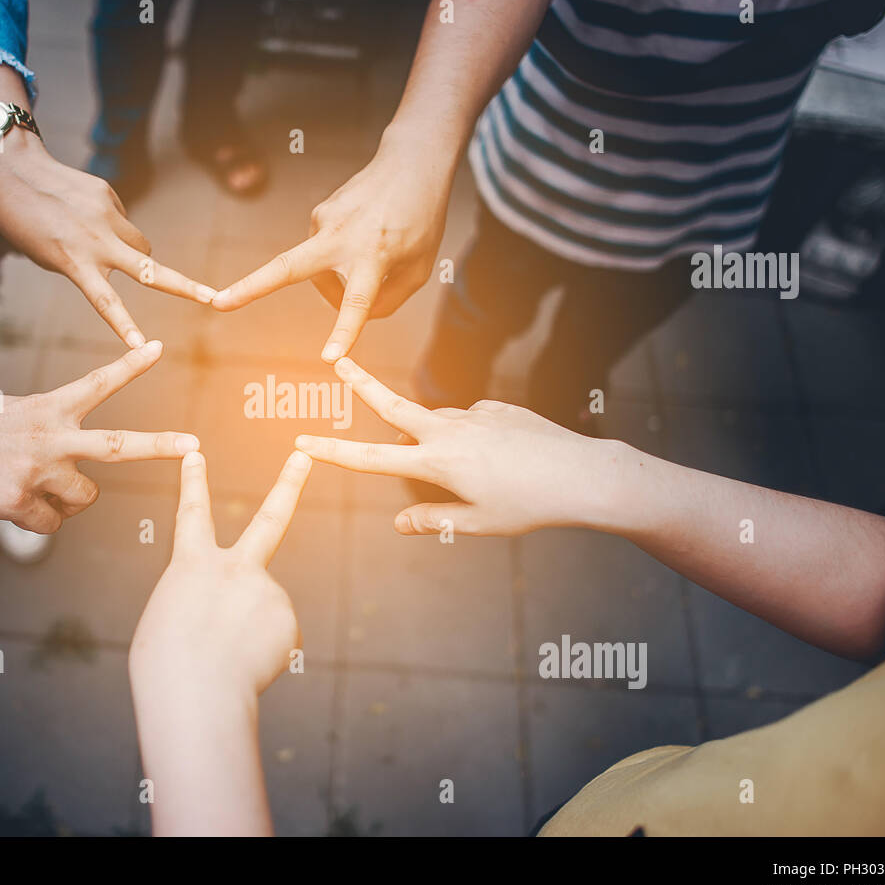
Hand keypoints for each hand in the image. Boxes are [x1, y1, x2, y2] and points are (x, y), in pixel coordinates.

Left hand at [0, 132, 215, 345]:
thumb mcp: (49, 255)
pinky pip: (122, 219)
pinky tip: (84, 215)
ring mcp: (107, 215)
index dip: (125, 327)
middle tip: (214, 298)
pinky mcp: (108, 195)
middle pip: (151, 271)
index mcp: (75, 262)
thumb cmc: (23, 222)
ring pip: (142, 244)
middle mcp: (97, 241)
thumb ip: (88, 261)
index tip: (141, 348)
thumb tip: (128, 251)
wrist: (12, 170)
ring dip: (136, 254)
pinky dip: (112, 225)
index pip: (106, 302)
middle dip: (186, 287)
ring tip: (102, 246)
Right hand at [0, 340, 196, 532]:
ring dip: (67, 501)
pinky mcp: (20, 501)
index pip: (98, 383)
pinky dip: (35, 521)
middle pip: (119, 446)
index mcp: (48, 408)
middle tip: (194, 446)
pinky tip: (6, 503)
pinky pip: (49, 525)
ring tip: (29, 486)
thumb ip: (50, 434)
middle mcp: (50, 436)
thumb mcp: (11, 417)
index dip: (130, 366)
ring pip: (84, 499)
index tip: (158, 348)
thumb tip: (75, 477)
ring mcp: (38, 470)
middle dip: (160, 446)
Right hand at [130, 450, 311, 703]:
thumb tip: (241, 614)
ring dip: (246, 637)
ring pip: (262, 613)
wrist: (196, 695)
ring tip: (226, 659)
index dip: (194, 482)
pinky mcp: (287, 620)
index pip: (192, 514)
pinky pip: (274, 639)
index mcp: (192, 565)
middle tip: (304, 455)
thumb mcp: (170, 623)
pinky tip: (245, 666)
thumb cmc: (168, 668)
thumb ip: (207, 603)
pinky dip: (261, 656)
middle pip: (270, 519)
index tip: (196, 454)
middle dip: (288, 483)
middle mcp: (235, 568)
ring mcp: (267, 590)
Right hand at [211, 133, 452, 361]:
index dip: (343, 331)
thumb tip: (345, 316)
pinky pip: (323, 255)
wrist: (410, 164)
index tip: (329, 358)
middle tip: (217, 304)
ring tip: (373, 263)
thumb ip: (386, 302)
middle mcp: (342, 236)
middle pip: (287, 266)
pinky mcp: (317, 214)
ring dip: (337, 283)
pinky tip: (363, 242)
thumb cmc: (420, 222)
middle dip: (251, 287)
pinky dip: (340, 262)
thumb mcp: (418, 269)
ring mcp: (324, 221)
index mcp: (375, 254)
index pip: (357, 300)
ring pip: (317, 273)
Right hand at [295, 358, 622, 536]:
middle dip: (362, 383)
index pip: (371, 459)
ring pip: (438, 422)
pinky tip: (505, 460)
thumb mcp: (478, 523)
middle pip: (392, 405)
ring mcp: (475, 415)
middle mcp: (450, 431)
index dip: (333, 452)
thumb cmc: (529, 506)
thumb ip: (433, 520)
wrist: (583, 474)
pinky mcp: (498, 408)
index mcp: (437, 463)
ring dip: (436, 439)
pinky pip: (473, 423)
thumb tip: (399, 524)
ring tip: (478, 474)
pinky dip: (474, 440)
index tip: (302, 442)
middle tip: (339, 360)